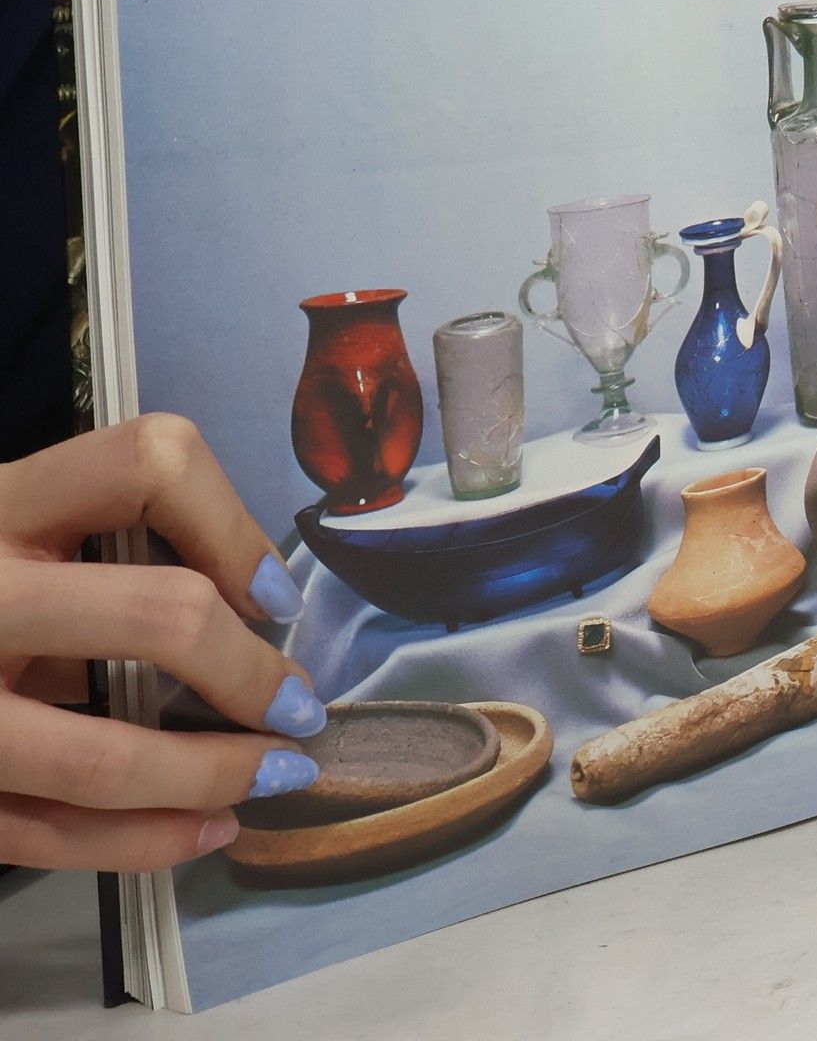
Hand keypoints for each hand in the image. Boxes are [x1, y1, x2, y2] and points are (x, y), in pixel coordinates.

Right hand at [0, 415, 326, 870]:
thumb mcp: (30, 532)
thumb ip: (116, 551)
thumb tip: (258, 610)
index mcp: (8, 504)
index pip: (149, 464)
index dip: (233, 527)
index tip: (273, 596)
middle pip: (157, 615)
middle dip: (250, 674)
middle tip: (299, 708)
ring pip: (101, 760)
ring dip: (214, 776)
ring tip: (278, 774)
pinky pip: (50, 835)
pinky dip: (147, 840)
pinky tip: (208, 826)